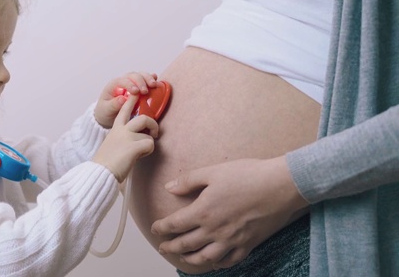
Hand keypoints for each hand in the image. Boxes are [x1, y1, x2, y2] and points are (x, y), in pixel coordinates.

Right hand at [93, 94, 158, 181]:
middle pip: (144, 117)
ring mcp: (128, 136)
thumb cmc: (107, 164)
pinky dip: (148, 151)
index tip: (134, 93)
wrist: (101, 172)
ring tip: (141, 151)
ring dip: (149, 141)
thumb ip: (124, 139)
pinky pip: (150, 144)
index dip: (131, 100)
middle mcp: (122, 129)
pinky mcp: (134, 145)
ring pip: (149, 132)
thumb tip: (138, 143)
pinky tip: (139, 157)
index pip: (124, 110)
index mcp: (116, 129)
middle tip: (154, 133)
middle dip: (152, 124)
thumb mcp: (113, 146)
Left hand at [94, 72, 157, 127]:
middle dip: (140, 81)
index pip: (122, 81)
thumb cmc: (106, 112)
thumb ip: (113, 104)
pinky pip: (145, 79)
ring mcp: (131, 83)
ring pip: (140, 75)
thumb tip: (122, 99)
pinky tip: (156, 80)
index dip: (130, 84)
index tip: (136, 92)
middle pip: (133, 75)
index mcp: (113, 85)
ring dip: (148, 78)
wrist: (108, 115)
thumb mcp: (106, 110)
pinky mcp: (138, 87)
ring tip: (154, 85)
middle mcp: (123, 81)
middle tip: (145, 91)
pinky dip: (151, 79)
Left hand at [150, 156, 308, 269]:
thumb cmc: (248, 175)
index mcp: (203, 211)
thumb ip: (188, 180)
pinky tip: (214, 261)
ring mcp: (232, 240)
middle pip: (186, 244)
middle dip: (171, 247)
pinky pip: (230, 260)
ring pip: (206, 257)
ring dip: (191, 258)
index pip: (175, 225)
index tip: (155, 229)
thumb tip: (169, 188)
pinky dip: (218, 263)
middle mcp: (215, 230)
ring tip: (183, 257)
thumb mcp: (213, 172)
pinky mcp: (249, 244)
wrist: (280, 186)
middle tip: (163, 248)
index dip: (162, 228)